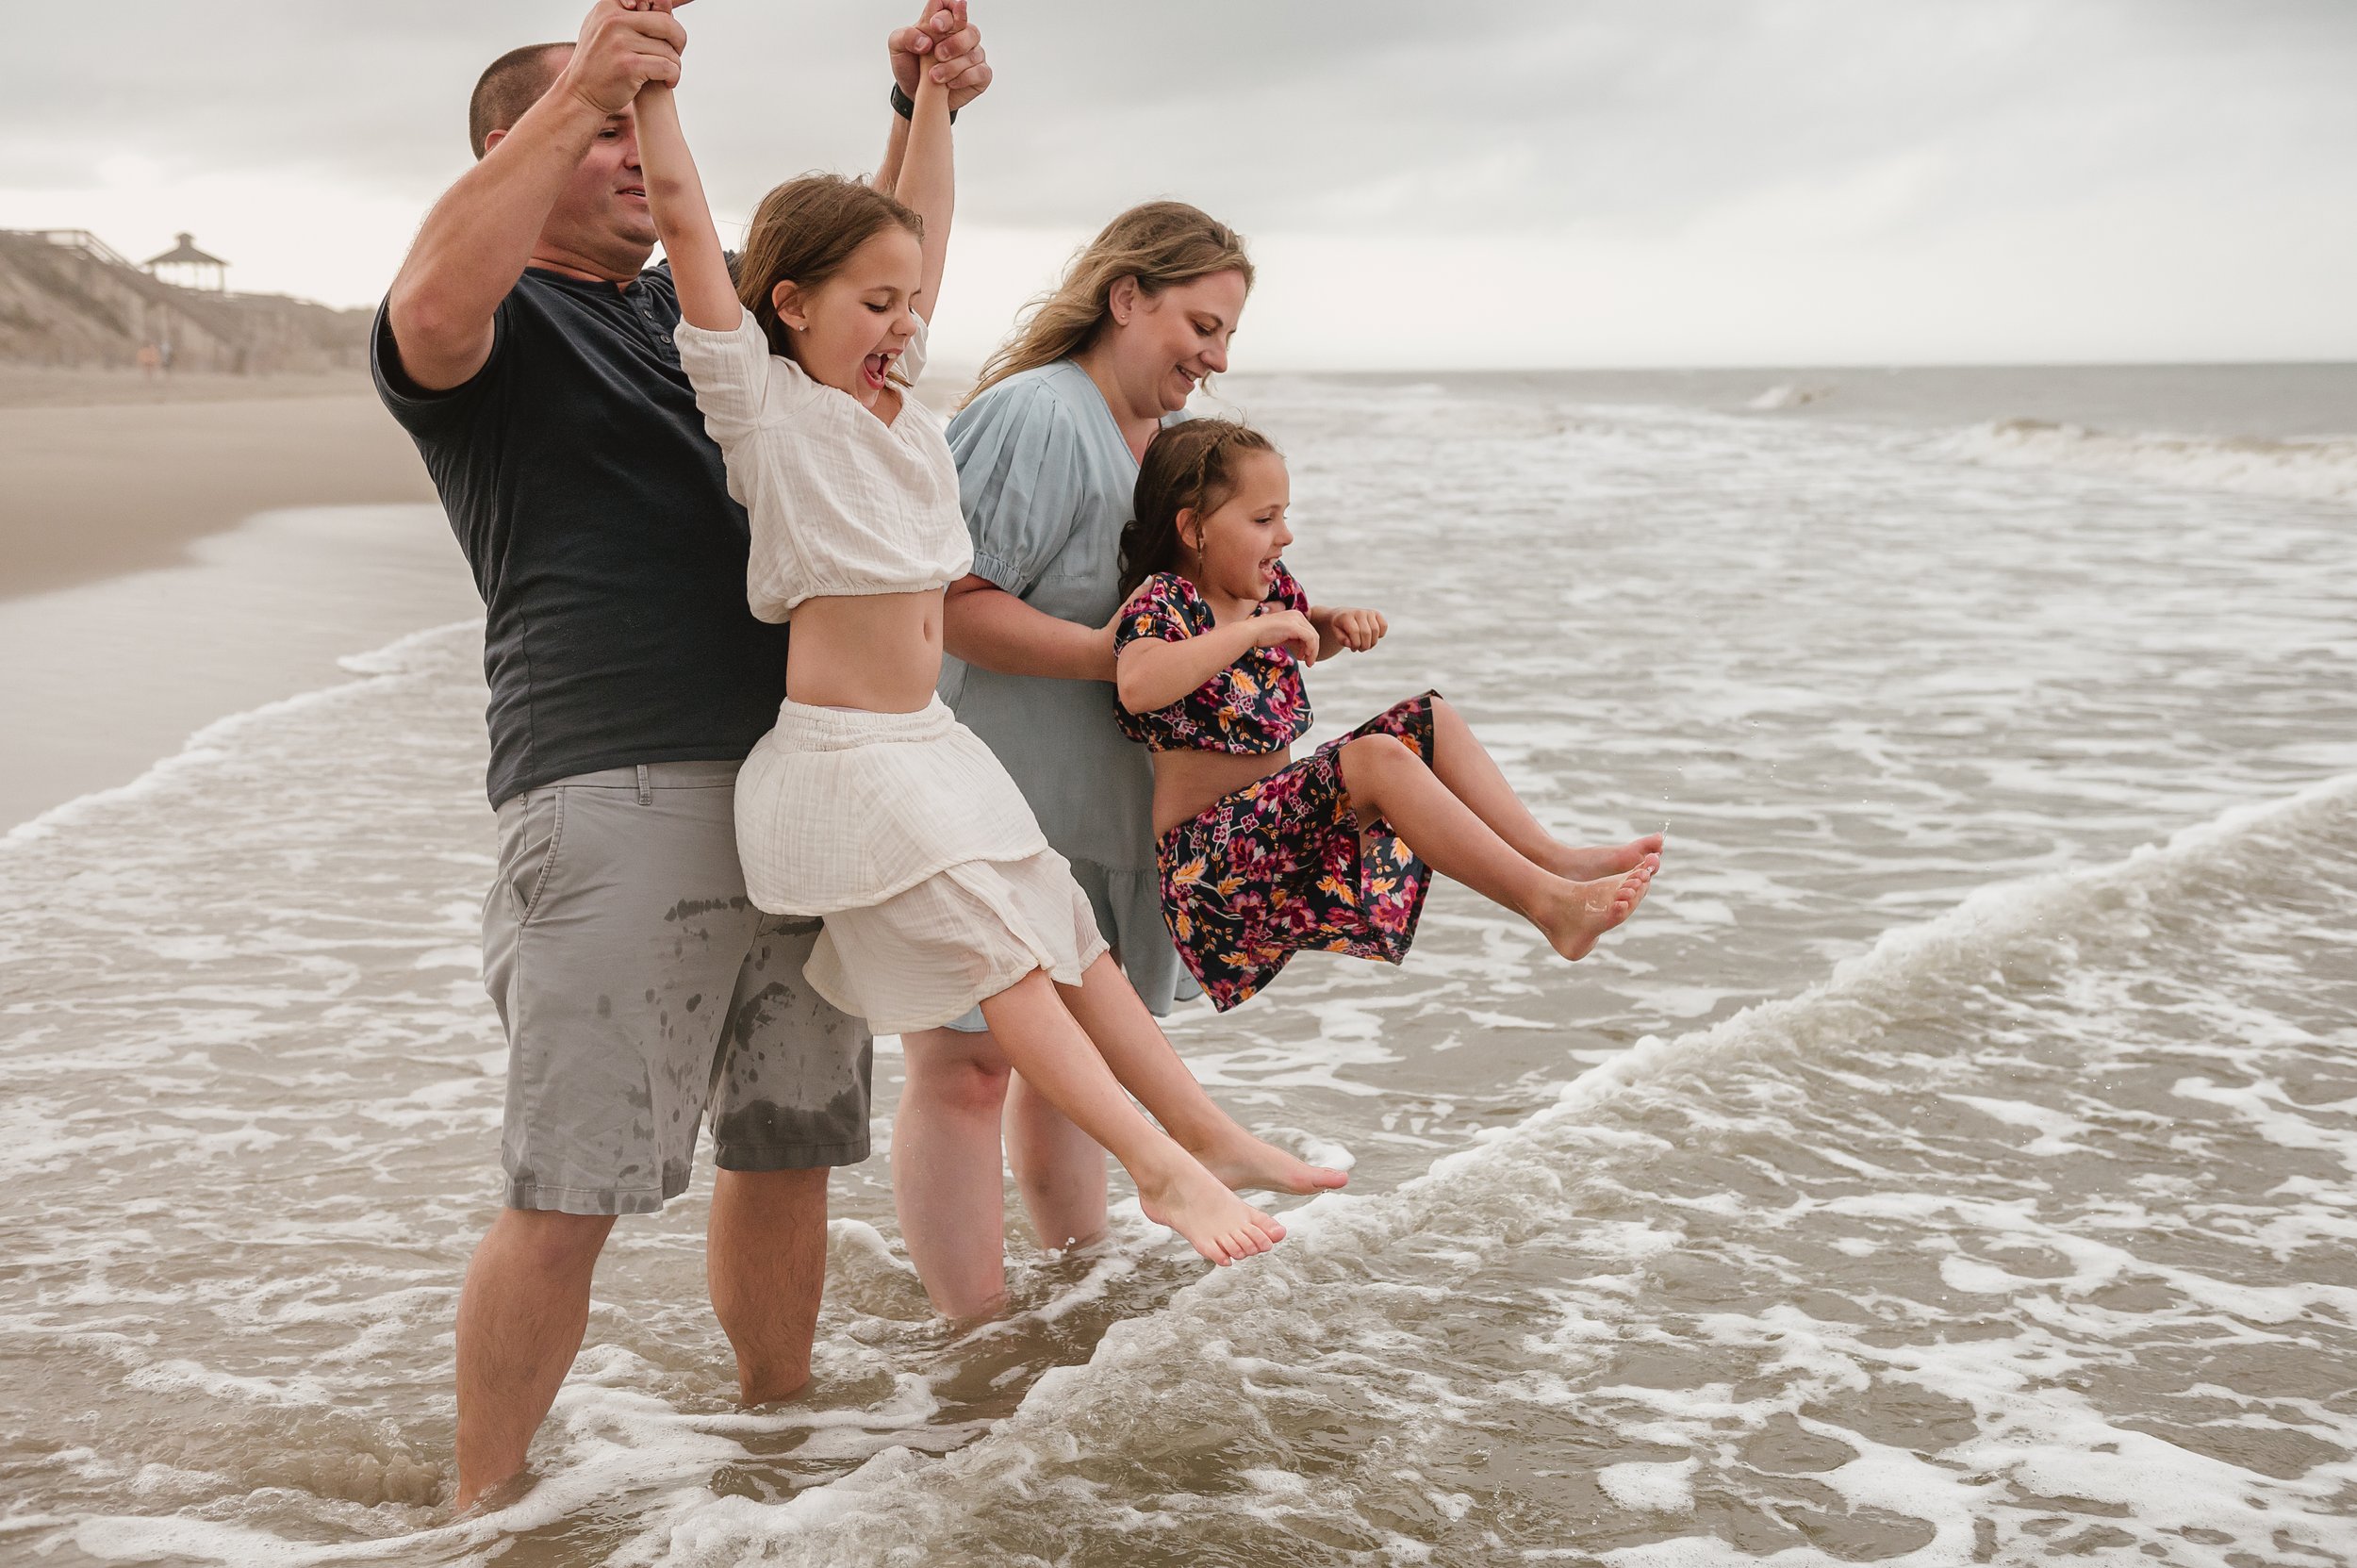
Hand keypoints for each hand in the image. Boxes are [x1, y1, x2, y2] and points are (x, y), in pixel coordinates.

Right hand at [565, 0, 689, 114]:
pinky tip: (668, 82)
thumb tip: (666, 2)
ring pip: (669, 49)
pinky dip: (673, 76)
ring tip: (667, 72)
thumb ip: (629, 13)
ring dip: (675, 64)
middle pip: (667, 23)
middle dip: (679, 41)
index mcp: (610, 6)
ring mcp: (620, 42)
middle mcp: (613, 20)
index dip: (668, 11)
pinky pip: (667, 66)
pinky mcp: (629, 65)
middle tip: (675, 54)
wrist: (580, 93)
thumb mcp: (606, 27)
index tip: (674, 27)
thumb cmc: (601, 61)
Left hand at [890, 0, 991, 112]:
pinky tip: (949, 84)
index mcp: (941, 22)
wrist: (914, 95)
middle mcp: (961, 35)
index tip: (936, 26)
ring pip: (975, 53)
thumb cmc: (909, 65)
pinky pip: (981, 72)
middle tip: (937, 55)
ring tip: (934, 76)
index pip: (951, 6)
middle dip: (953, 43)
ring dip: (953, 66)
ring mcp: (973, 54)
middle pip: (969, 29)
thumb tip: (926, 42)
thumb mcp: (897, 47)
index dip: (947, 14)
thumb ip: (907, 36)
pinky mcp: (980, 75)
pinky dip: (964, 78)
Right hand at [1248, 609, 1319, 661]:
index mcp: (1295, 615)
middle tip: (1309, 662)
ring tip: (1308, 662)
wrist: (1251, 632)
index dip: (1310, 645)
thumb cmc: (1263, 635)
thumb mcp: (1282, 636)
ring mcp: (1296, 619)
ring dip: (1313, 652)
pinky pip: (1310, 639)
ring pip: (1314, 637)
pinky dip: (1310, 649)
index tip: (1304, 656)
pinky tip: (1304, 657)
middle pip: (1313, 634)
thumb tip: (1304, 648)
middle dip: (1313, 649)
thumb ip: (1293, 639)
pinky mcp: (1294, 627)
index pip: (1309, 631)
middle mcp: (1297, 615)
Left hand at [1326, 607, 1387, 652]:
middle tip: (1360, 649)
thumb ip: (1341, 640)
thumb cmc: (1340, 627)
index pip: (1355, 631)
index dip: (1356, 644)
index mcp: (1346, 616)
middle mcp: (1359, 612)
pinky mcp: (1376, 614)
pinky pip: (1384, 625)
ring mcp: (1369, 612)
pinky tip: (1372, 638)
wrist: (1343, 615)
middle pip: (1366, 633)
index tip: (1353, 649)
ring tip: (1365, 646)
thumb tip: (1350, 644)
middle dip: (1364, 645)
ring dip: (1372, 643)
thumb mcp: (1335, 633)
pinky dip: (1381, 635)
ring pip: (1376, 630)